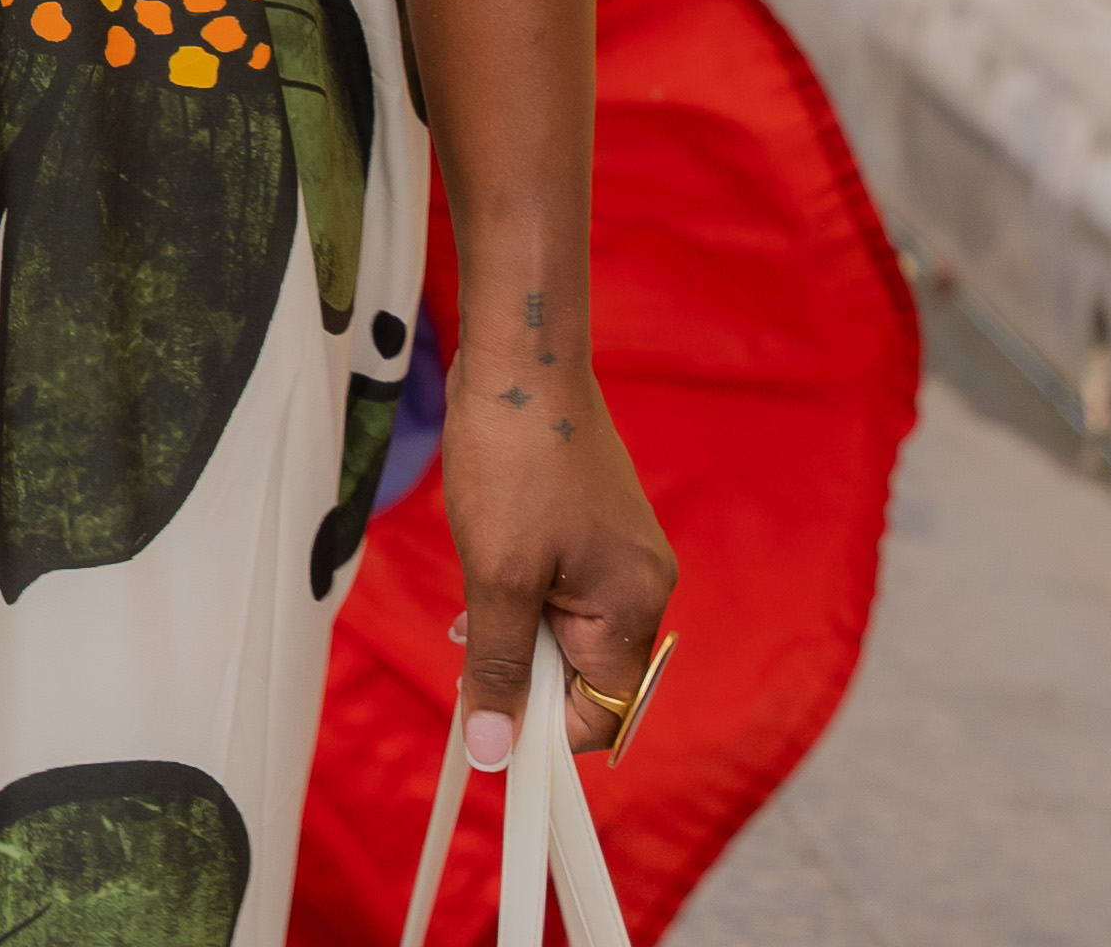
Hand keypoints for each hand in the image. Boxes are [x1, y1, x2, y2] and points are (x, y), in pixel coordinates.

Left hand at [440, 366, 678, 763]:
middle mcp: (643, 582)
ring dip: (517, 631)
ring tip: (469, 610)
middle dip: (525, 671)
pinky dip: (524, 595)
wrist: (520, 358)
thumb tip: (493, 752)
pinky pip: (564, 588)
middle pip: (588, 672)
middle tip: (467, 643)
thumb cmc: (514, 461)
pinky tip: (486, 573)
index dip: (546, 727)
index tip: (488, 720)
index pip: (604, 709)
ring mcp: (622, 550)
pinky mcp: (596, 524)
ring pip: (568, 629)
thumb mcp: (498, 576)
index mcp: (637, 602)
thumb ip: (498, 667)